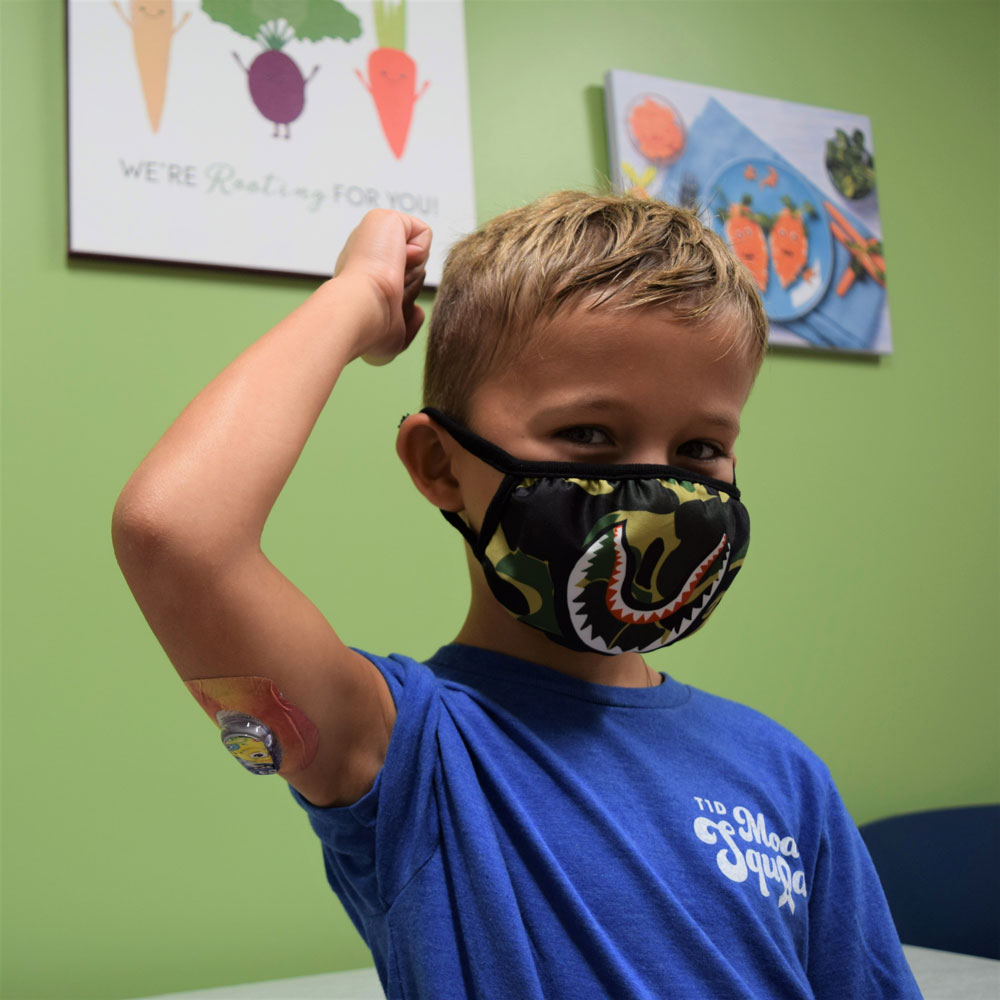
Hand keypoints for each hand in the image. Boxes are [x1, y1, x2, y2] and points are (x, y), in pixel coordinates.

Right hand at [332, 210, 431, 364]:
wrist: (361, 310)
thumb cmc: (370, 330)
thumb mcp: (393, 338)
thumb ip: (406, 327)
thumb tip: (418, 312)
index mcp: (363, 282)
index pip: (398, 289)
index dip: (400, 301)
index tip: (383, 309)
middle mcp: (367, 258)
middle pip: (413, 273)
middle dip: (409, 288)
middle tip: (388, 295)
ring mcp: (374, 238)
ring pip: (420, 258)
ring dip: (412, 276)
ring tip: (389, 281)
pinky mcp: (385, 219)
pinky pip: (423, 234)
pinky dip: (418, 252)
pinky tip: (396, 260)